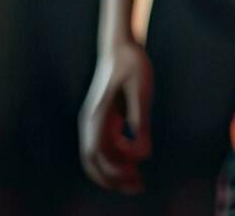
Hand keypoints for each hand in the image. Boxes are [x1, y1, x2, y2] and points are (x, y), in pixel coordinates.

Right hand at [79, 41, 154, 193]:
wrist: (121, 46)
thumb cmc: (133, 64)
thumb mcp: (142, 91)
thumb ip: (141, 121)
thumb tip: (143, 153)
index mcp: (97, 115)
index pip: (97, 152)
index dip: (113, 168)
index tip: (135, 172)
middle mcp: (91, 121)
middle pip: (93, 161)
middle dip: (112, 178)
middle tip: (138, 188)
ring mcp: (95, 121)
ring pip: (99, 156)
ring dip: (115, 171)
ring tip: (139, 182)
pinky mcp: (104, 119)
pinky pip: (106, 146)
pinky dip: (118, 159)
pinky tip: (136, 161)